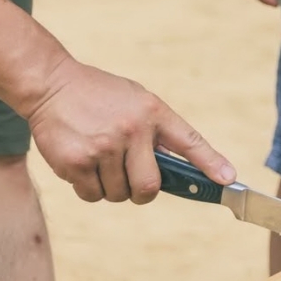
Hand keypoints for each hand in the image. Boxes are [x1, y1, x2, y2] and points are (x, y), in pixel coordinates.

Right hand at [26, 59, 235, 202]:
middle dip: (142, 192)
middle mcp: (131, 130)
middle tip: (131, 180)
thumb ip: (156, 133)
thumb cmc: (99, 96)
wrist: (52, 84)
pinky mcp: (76, 162)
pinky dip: (88, 188)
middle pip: (149, 187)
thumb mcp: (137, 101)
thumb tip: (174, 171)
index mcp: (152, 112)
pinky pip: (92, 195)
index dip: (211, 164)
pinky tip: (82, 163)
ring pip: (118, 195)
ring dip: (111, 188)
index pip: (190, 142)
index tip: (228, 180)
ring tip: (99, 160)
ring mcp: (103, 147)